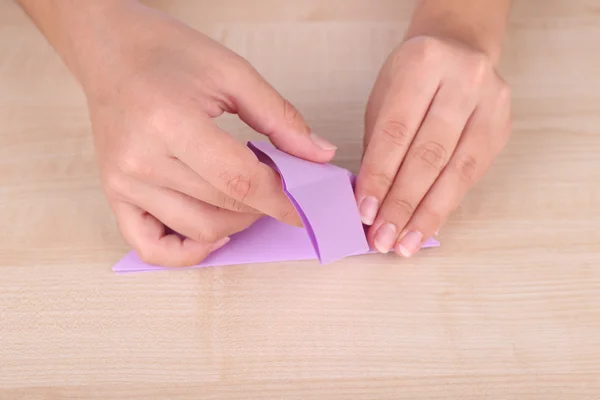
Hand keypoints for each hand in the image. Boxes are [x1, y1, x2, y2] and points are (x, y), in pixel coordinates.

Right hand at [85, 5, 336, 265]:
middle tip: (279, 186)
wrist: (111, 51)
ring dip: (237, 224)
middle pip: (222, 207)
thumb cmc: (167, 54)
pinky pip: (151, 247)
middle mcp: (142, 160)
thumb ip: (280, 117)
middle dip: (264, 205)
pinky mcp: (115, 195)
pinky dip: (187, 253)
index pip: (239, 181)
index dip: (281, 198)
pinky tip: (214, 234)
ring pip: (198, 229)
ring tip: (249, 198)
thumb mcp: (233, 73)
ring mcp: (124, 183)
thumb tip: (319, 155)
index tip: (304, 202)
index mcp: (170, 122)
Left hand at [355, 36, 510, 256]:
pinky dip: (446, 205)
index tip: (364, 212)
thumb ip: (379, 143)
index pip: (397, 132)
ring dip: (427, 215)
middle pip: (429, 155)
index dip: (380, 176)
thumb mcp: (385, 96)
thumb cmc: (414, 76)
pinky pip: (472, 176)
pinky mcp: (503, 128)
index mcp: (423, 64)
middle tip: (383, 238)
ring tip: (405, 245)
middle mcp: (463, 81)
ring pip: (457, 171)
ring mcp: (491, 104)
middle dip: (402, 204)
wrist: (461, 47)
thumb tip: (369, 201)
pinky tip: (427, 227)